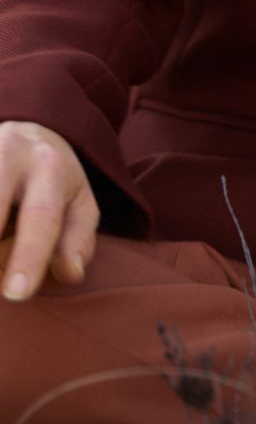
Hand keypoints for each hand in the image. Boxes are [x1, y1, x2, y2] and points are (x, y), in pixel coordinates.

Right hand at [0, 121, 99, 300]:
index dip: (29, 255)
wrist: (27, 131)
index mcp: (50, 167)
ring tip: (2, 256)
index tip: (17, 293)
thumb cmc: (54, 181)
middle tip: (0, 287)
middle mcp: (10, 153)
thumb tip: (70, 272)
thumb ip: (77, 240)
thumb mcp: (79, 204)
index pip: (41, 215)